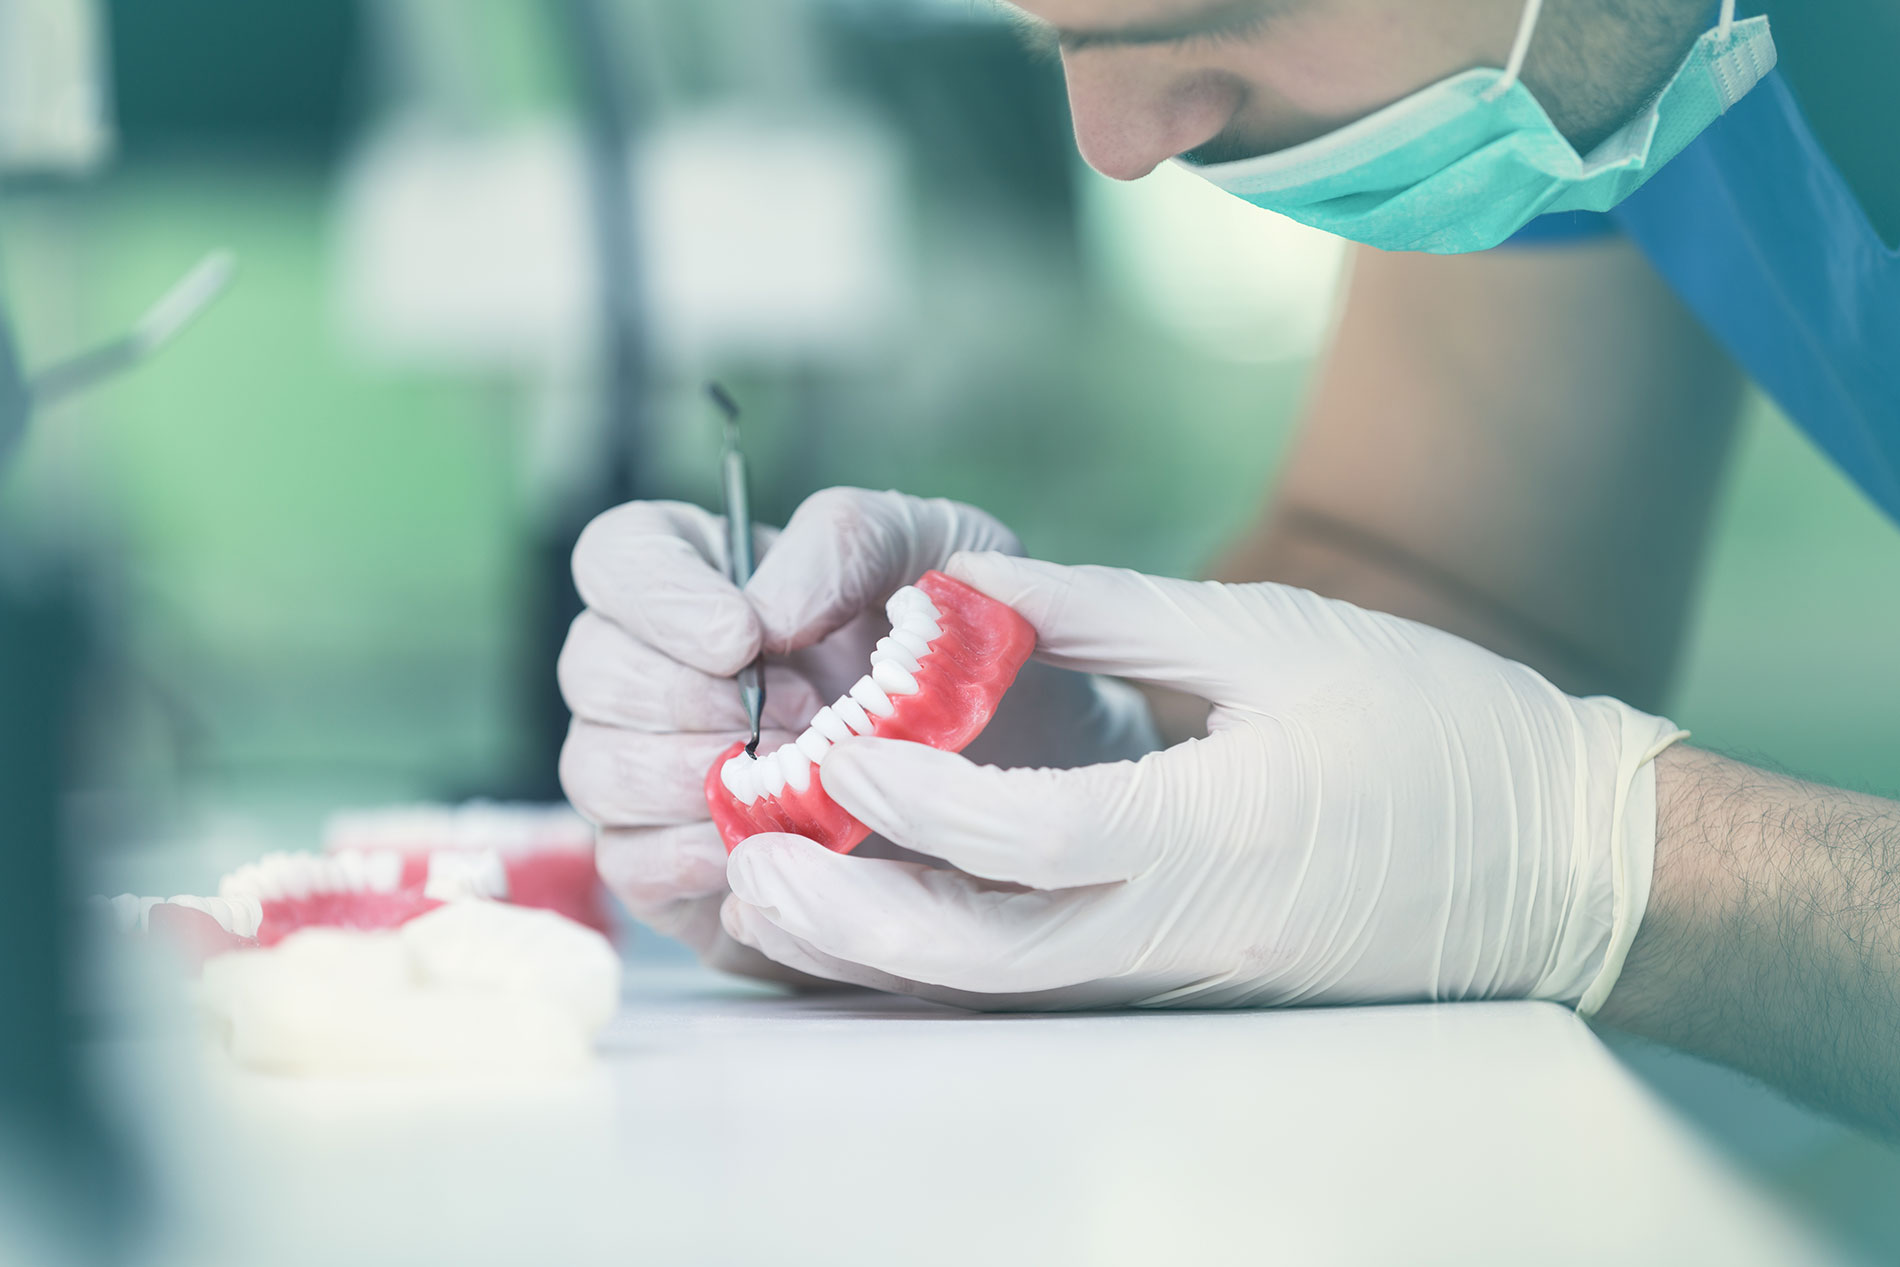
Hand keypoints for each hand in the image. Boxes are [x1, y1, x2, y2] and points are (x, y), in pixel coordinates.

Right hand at [558, 490, 1156, 982]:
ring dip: (695, 776)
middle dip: (688, 698)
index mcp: (710, 576)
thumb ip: (848, 540)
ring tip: (801, 782)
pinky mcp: (673, 871)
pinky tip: (775, 845)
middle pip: (590, 665)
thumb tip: (764, 607)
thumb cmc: (972, 657)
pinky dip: (698, 854)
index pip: (618, 556)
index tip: (741, 637)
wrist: (1025, 785)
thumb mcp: (939, 554)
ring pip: (596, 767)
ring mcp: (653, 773)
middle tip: (802, 721)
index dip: (658, 596)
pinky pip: (632, 863)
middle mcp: (660, 669)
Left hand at [720, 554, 1685, 1010]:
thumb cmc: (1433, 733)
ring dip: (875, 949)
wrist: (1560, 864)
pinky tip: (874, 912)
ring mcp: (1180, 977)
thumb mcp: (1272, 637)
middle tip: (745, 861)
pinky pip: (1034, 986)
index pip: (1030, 834)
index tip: (832, 744)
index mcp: (1214, 838)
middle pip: (978, 959)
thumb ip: (1107, 614)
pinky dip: (940, 956)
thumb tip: (966, 590)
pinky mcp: (1181, 983)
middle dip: (848, 919)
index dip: (916, 792)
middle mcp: (1181, 934)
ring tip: (773, 889)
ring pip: (993, 988)